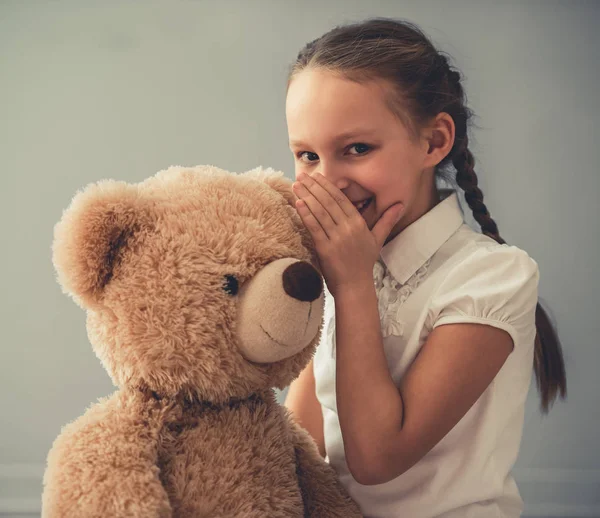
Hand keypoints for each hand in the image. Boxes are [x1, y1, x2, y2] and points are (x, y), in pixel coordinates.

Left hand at [292, 172, 403, 296]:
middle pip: (329, 202)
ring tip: (296, 185)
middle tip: (302, 175)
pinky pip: (314, 228)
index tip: (317, 176)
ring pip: (320, 212)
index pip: (341, 200)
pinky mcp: (325, 249)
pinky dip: (306, 214)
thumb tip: (400, 205)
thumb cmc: (364, 264)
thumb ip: (386, 220)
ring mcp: (337, 239)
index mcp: (359, 224)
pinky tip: (298, 203)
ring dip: (307, 197)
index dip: (328, 186)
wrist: (355, 286)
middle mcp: (348, 229)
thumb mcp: (377, 240)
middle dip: (314, 187)